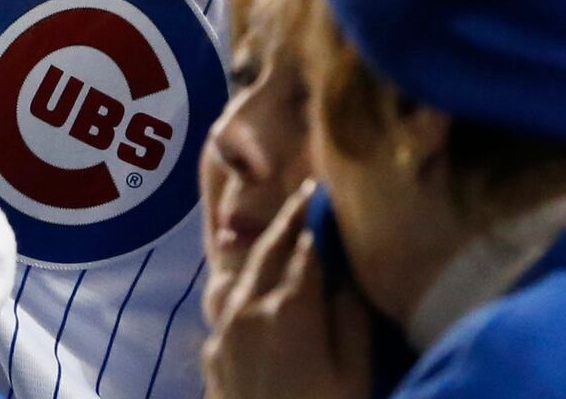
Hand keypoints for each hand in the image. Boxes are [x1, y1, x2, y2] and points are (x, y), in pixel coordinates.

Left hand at [202, 182, 370, 398]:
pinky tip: (255, 291)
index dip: (317, 217)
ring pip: (239, 276)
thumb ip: (350, 315)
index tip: (326, 193)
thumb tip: (345, 272)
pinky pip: (226, 307)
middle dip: (287, 221)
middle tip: (304, 198)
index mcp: (289, 309)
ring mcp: (223, 335)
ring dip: (260, 251)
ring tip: (278, 234)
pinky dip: (243, 287)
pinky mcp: (211, 358)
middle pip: (267, 252)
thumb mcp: (354, 372)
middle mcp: (248, 310)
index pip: (306, 246)